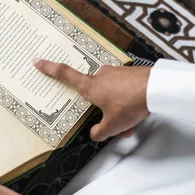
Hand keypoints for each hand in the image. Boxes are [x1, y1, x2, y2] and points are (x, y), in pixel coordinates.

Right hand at [34, 59, 150, 140]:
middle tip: (113, 126)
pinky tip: (138, 116)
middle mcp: (101, 76)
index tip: (38, 61)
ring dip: (118, 110)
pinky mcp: (131, 74)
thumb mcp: (112, 126)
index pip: (65, 75)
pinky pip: (124, 91)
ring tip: (131, 126)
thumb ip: (99, 132)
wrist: (157, 89)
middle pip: (94, 94)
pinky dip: (128, 104)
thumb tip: (94, 133)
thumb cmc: (129, 105)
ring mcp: (117, 73)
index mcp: (90, 86)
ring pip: (112, 94)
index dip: (50, 69)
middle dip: (102, 110)